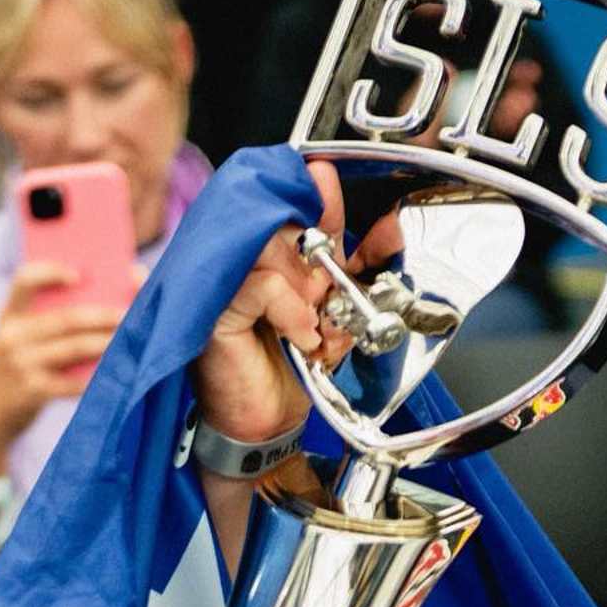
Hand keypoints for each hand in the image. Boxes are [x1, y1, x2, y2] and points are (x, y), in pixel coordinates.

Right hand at [0, 262, 134, 461]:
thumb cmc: (17, 370)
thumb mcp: (19, 340)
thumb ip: (45, 322)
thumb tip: (99, 305)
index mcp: (10, 315)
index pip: (24, 280)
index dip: (50, 272)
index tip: (78, 274)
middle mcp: (12, 335)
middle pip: (65, 318)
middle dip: (101, 314)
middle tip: (128, 313)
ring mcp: (21, 364)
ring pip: (73, 348)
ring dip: (106, 343)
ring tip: (130, 339)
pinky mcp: (32, 391)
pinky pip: (72, 382)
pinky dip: (96, 377)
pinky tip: (117, 373)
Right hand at [191, 160, 402, 447]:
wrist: (268, 423)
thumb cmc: (292, 370)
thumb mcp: (334, 312)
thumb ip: (353, 271)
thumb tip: (388, 231)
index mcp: (268, 255)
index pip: (288, 204)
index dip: (314, 194)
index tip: (327, 183)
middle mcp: (241, 259)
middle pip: (281, 220)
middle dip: (315, 257)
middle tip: (325, 295)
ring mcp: (224, 280)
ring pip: (271, 247)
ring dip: (305, 288)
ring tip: (312, 324)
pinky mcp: (219, 308)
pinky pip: (262, 285)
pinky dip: (291, 310)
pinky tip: (300, 337)